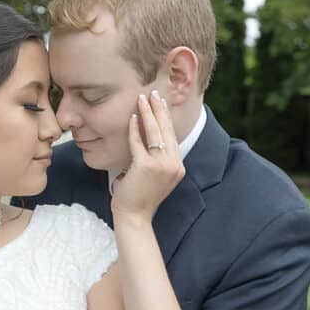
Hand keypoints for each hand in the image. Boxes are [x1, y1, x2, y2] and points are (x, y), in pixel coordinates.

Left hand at [111, 90, 184, 220]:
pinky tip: (132, 118)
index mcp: (178, 167)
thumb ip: (156, 160)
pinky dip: (135, 129)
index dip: (166, 118)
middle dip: (160, 109)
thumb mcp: (154, 177)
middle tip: (154, 92)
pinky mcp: (146, 167)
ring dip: (148, 113)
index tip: (161, 103)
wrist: (134, 217)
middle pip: (167, 130)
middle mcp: (174, 164)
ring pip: (155, 133)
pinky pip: (139, 143)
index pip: (172, 136)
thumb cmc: (139, 198)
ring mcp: (162, 166)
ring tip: (143, 98)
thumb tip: (148, 139)